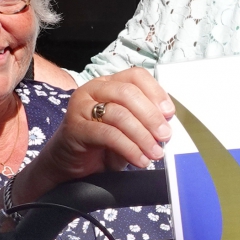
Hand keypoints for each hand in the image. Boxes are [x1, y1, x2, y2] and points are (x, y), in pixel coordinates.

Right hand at [21, 69, 173, 197]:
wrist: (71, 164)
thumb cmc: (102, 144)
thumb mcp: (129, 130)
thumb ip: (145, 122)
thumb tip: (167, 126)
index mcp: (109, 83)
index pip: (136, 76)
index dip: (155, 92)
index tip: (169, 113)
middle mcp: (93, 89)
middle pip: (128, 93)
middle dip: (151, 116)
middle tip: (165, 136)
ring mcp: (81, 106)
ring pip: (119, 114)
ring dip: (142, 136)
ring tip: (155, 153)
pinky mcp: (75, 127)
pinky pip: (108, 134)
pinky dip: (128, 148)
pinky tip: (139, 159)